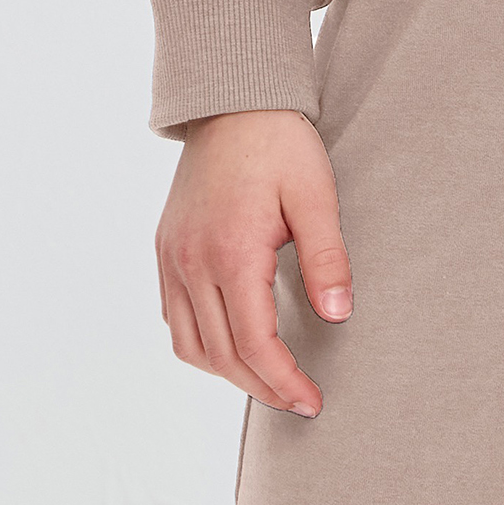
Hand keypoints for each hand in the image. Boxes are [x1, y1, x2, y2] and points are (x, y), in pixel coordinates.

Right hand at [155, 110, 353, 416]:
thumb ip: (328, 259)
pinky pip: (175, 319)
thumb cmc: (279, 144)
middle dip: (261, 388)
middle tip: (299, 402)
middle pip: (221, 355)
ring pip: (190, 346)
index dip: (284, 381)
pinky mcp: (165, 250)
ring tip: (268, 382)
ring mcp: (172, 258)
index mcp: (232, 252)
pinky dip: (202, 347)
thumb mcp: (316, 196)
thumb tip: (338, 316)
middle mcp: (192, 262)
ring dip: (228, 374)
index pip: (254, 343)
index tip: (312, 401)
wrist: (231, 102)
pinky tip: (233, 347)